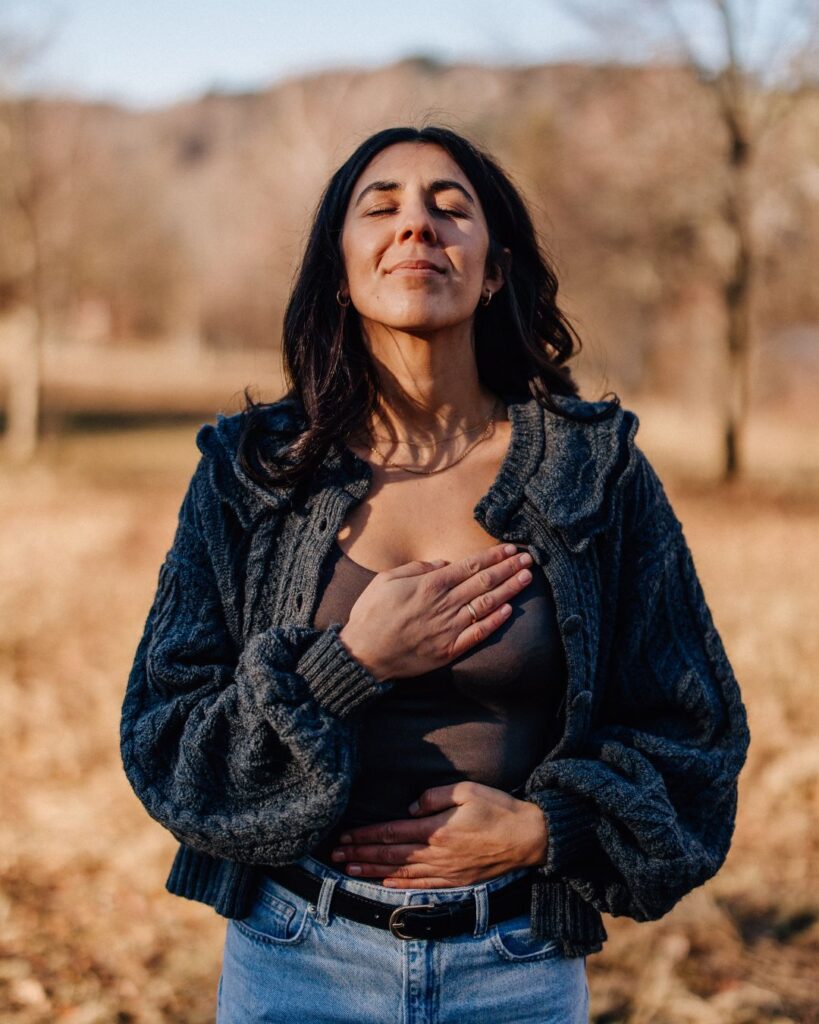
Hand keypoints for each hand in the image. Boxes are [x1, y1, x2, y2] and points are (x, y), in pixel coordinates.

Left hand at [329, 781, 548, 887]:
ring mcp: (446, 871)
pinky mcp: (456, 880)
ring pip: (400, 873)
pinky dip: (399, 886)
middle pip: (390, 855)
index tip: (345, 836)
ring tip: (349, 870)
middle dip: (360, 854)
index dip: (366, 836)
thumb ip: (434, 797)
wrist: (529, 838)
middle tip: (336, 854)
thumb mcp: (467, 790)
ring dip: (372, 871)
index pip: (391, 833)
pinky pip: (421, 886)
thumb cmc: (499, 809)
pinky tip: (384, 884)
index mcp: (437, 830)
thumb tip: (409, 809)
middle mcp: (437, 854)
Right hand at [339, 543, 534, 682]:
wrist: (363, 654)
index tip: (511, 549)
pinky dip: (495, 621)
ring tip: (527, 578)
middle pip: (484, 582)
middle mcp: (444, 604)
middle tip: (529, 559)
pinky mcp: (449, 649)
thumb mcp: (386, 580)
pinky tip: (509, 611)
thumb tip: (444, 564)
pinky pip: (478, 634)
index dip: (493, 556)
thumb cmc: (371, 614)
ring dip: (509, 590)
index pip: (470, 566)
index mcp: (429, 584)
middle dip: (509, 568)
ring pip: (486, 604)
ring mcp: (449, 628)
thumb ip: (417, 568)